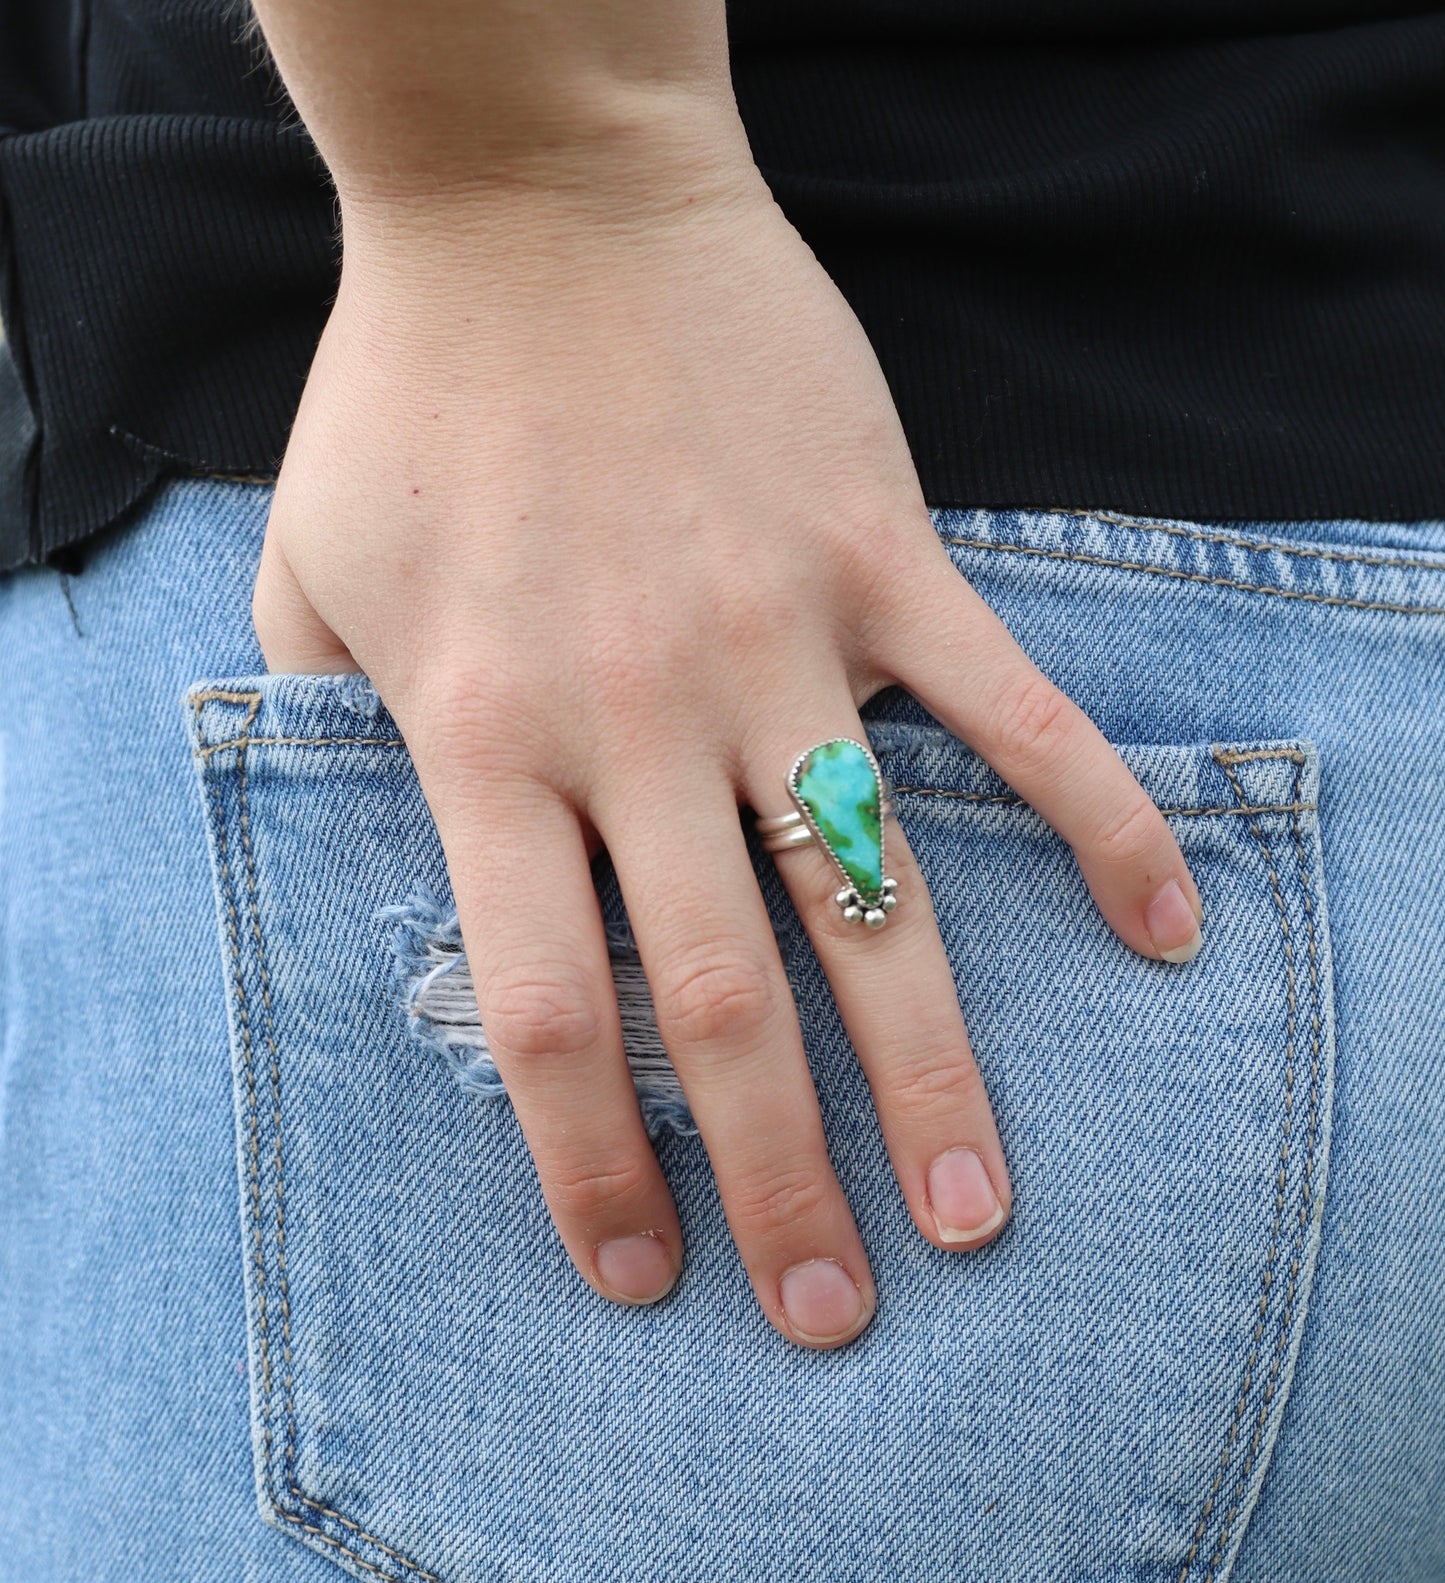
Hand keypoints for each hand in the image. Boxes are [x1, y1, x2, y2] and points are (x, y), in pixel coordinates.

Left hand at [252, 151, 1203, 1348]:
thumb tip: (364, 870)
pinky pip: (1016, 712)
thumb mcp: (312, 581)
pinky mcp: (884, 555)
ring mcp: (778, 634)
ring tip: (977, 1207)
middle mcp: (640, 714)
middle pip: (727, 998)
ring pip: (876, 893)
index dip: (595, 1165)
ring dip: (934, 1070)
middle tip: (833, 1311)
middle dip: (781, 1177)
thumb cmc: (414, 395)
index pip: (547, 1012)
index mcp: (486, 737)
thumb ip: (323, 743)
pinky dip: (1100, 821)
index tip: (644, 1275)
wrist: (540, 199)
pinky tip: (1164, 929)